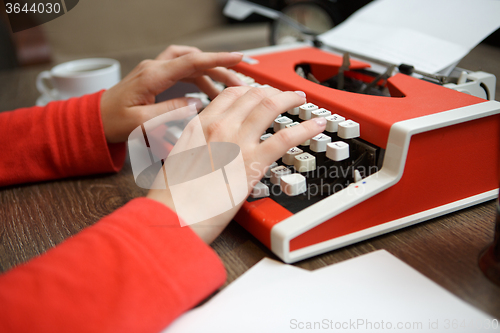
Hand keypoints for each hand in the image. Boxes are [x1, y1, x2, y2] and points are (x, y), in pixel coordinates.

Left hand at [100, 46, 244, 142]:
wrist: (95, 119)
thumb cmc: (113, 121)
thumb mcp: (142, 122)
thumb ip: (170, 111)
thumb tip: (195, 104)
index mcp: (152, 76)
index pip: (191, 61)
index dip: (216, 59)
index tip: (236, 57)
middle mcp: (154, 68)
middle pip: (193, 59)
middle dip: (218, 68)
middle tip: (237, 82)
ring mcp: (154, 71)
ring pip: (189, 63)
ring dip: (209, 73)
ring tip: (224, 90)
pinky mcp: (155, 77)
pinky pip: (181, 70)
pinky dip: (197, 76)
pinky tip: (206, 90)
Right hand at [147, 86, 326, 242]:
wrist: (172, 215)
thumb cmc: (172, 196)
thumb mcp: (179, 160)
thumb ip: (197, 148)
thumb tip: (209, 149)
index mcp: (200, 125)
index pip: (231, 95)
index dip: (251, 90)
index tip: (261, 93)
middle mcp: (219, 126)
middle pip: (253, 95)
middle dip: (273, 91)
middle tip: (285, 95)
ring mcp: (237, 142)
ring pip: (270, 106)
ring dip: (290, 99)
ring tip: (301, 99)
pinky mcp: (252, 162)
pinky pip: (285, 137)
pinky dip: (304, 128)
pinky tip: (315, 125)